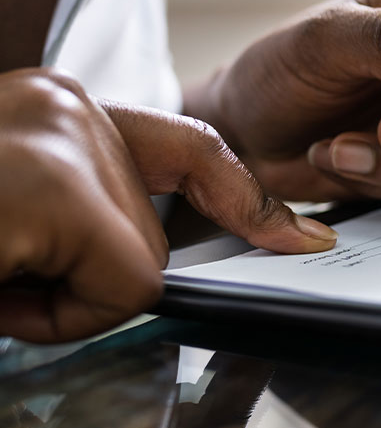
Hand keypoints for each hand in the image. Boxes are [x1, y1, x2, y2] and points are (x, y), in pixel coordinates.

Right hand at [0, 69, 336, 342]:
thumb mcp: (13, 207)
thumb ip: (82, 215)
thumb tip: (144, 272)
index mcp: (60, 109)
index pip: (192, 149)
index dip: (248, 202)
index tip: (304, 238)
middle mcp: (68, 109)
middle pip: (160, 235)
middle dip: (95, 282)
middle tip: (11, 275)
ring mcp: (66, 141)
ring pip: (146, 269)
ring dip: (69, 304)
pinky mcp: (54, 188)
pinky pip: (122, 290)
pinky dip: (55, 318)